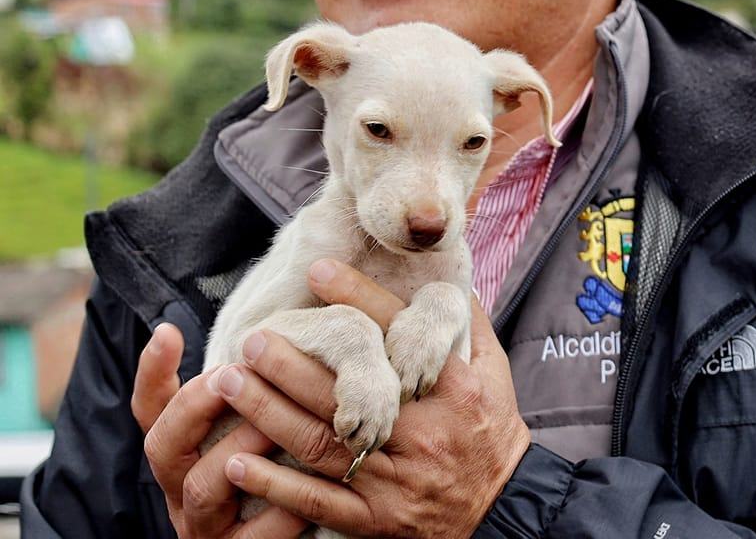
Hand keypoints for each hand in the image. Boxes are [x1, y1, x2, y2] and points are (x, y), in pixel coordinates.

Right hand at [131, 321, 307, 537]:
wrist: (286, 529)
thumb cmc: (278, 456)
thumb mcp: (252, 418)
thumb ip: (248, 384)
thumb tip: (266, 330)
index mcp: (181, 449)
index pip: (150, 408)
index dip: (152, 372)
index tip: (168, 332)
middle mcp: (181, 487)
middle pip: (162, 445)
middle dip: (196, 406)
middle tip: (233, 376)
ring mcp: (205, 524)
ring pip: (202, 486)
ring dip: (240, 449)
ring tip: (275, 427)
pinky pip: (251, 537)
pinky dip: (278, 511)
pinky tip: (303, 494)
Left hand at [216, 259, 530, 537]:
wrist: (502, 511)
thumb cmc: (491, 427)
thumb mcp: (493, 368)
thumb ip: (466, 319)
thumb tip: (442, 267)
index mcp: (452, 388)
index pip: (400, 333)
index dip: (358, 298)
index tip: (318, 270)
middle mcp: (421, 432)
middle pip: (346, 392)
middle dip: (292, 364)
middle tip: (253, 336)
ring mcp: (394, 481)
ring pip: (321, 442)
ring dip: (268, 411)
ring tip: (229, 381)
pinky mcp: (375, 521)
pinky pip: (317, 502)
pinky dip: (275, 484)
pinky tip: (238, 459)